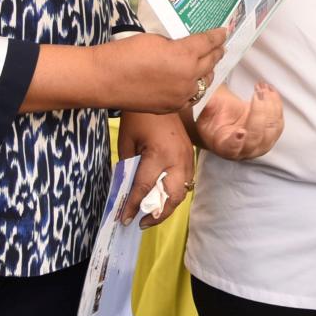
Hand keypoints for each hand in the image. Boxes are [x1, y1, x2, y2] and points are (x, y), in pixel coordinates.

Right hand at [103, 29, 227, 113]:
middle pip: (210, 62)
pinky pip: (191, 96)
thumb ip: (176, 44)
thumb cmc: (126, 53)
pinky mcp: (172, 107)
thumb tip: (184, 47)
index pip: (208, 42)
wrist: (106, 80)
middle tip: (220, 46)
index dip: (217, 36)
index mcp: (186, 54)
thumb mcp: (156, 40)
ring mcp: (181, 94)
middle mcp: (189, 76)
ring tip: (209, 64)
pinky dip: (195, 88)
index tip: (223, 32)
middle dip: (216, 52)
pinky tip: (193, 83)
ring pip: (204, 82)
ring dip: (208, 71)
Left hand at [118, 112, 194, 227]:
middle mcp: (178, 159)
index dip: (133, 206)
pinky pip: (186, 181)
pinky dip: (175, 193)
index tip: (124, 219)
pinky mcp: (191, 155)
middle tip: (141, 222)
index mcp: (159, 154)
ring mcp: (188, 157)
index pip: (144, 188)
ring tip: (152, 215)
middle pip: (172, 197)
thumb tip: (127, 192)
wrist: (160, 94)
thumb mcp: (127, 142)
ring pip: (182, 192)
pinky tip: (163, 198)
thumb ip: (129, 167)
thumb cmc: (138, 117)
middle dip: (157, 214)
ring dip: (168, 207)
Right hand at [192, 83, 283, 161]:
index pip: (231, 148)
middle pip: (256, 136)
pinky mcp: (271, 136)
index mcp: (224, 147)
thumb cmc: (212, 118)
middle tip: (257, 92)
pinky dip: (276, 104)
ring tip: (261, 86)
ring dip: (270, 105)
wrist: (225, 121)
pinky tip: (269, 90)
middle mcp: (244, 151)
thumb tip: (206, 98)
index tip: (240, 131)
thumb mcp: (204, 112)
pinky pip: (279, 121)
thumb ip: (206, 106)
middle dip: (259, 113)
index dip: (236, 142)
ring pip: (272, 129)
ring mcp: (260, 145)